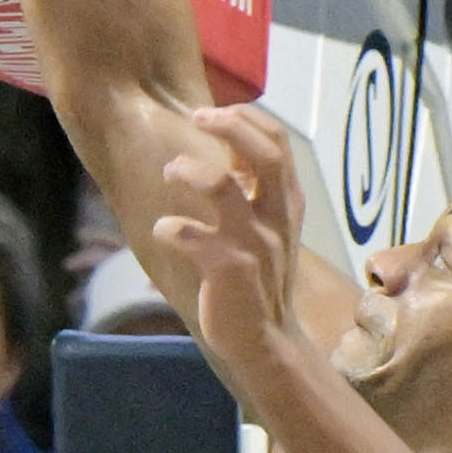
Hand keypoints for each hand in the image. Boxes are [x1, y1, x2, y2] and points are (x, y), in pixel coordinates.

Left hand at [153, 105, 306, 377]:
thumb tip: (227, 143)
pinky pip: (192, 237)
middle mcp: (276, 219)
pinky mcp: (228, 270)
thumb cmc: (259, 279)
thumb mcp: (267, 228)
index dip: (246, 117)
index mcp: (287, 204)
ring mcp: (254, 244)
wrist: (265, 340)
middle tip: (195, 118)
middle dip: (229, 126)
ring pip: (224, 188)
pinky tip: (164, 230)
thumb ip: (253, 188)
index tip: (213, 112)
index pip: (278, 142)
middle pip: (265, 154)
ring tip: (171, 171)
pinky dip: (170, 227)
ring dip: (191, 170)